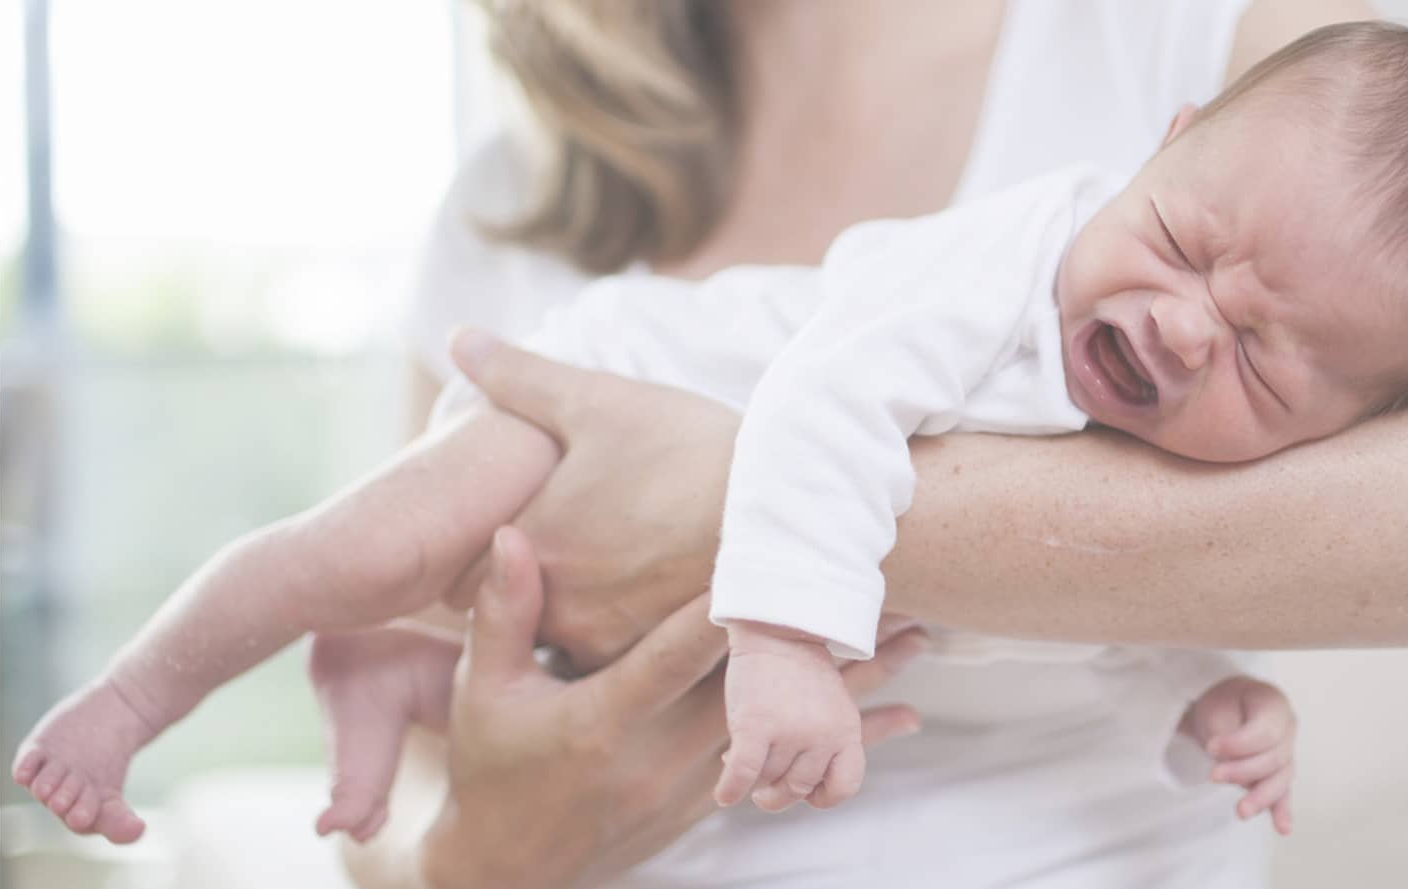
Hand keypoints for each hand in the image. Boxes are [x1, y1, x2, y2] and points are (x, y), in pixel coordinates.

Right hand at [419, 526, 926, 888]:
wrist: (511, 871)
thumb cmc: (493, 768)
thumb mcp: (487, 690)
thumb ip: (509, 613)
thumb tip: (512, 536)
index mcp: (605, 720)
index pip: (677, 652)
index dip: (728, 604)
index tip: (777, 554)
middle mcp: (661, 756)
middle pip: (761, 690)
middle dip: (824, 636)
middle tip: (890, 587)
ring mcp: (695, 784)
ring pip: (790, 729)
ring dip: (855, 685)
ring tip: (920, 641)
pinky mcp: (712, 802)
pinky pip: (792, 766)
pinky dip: (843, 743)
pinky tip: (897, 722)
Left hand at [446, 328, 736, 669]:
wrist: (783, 508)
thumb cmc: (687, 449)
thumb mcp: (597, 400)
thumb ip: (519, 375)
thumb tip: (460, 337)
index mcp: (529, 544)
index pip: (464, 574)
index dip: (486, 548)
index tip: (520, 523)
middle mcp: (556, 606)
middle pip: (518, 611)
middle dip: (534, 582)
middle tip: (570, 543)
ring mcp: (607, 641)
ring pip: (570, 637)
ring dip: (581, 610)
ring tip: (619, 566)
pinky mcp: (657, 662)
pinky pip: (621, 660)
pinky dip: (627, 629)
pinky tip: (656, 591)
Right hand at [715, 623, 863, 812]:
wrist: (777, 628)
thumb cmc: (798, 670)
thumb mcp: (830, 707)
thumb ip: (819, 747)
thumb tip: (776, 789)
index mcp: (846, 731)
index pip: (844, 786)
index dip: (823, 796)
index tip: (806, 792)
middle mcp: (822, 736)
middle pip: (798, 788)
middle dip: (779, 791)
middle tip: (765, 786)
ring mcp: (790, 732)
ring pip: (766, 779)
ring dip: (752, 777)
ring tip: (745, 756)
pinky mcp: (755, 726)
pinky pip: (741, 774)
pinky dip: (730, 789)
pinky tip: (723, 796)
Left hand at [1178, 675, 1295, 835]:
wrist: (1220, 705)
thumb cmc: (1220, 703)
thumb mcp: (1218, 710)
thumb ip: (1231, 741)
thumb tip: (1240, 777)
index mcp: (1274, 705)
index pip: (1265, 732)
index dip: (1239, 744)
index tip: (1210, 747)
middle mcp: (1288, 729)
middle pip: (1275, 758)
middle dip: (1244, 771)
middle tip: (1214, 776)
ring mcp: (1287, 751)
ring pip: (1280, 779)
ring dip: (1260, 797)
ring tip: (1240, 811)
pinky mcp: (1279, 772)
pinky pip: (1282, 792)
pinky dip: (1281, 810)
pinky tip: (1282, 828)